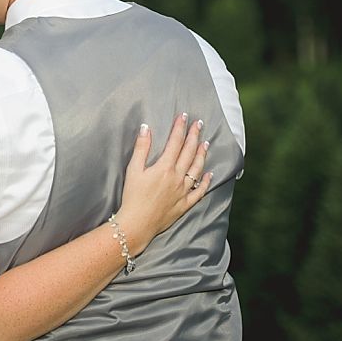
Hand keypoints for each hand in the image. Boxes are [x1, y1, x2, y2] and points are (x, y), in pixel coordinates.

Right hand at [114, 113, 210, 254]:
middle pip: (189, 153)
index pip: (175, 143)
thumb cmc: (132, 197)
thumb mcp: (133, 170)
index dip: (180, 128)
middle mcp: (177, 178)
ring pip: (197, 169)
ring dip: (202, 155)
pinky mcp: (184, 204)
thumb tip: (146, 128)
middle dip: (194, 136)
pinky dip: (205, 182)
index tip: (184, 116)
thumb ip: (141, 148)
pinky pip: (199, 192)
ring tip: (205, 143)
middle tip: (199, 124)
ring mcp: (183, 191)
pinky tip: (209, 174)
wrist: (137, 223)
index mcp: (164, 168)